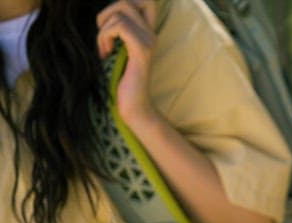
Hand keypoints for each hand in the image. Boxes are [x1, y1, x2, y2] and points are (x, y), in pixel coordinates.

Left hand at [97, 0, 157, 126]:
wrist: (133, 106)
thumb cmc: (119, 82)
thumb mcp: (115, 51)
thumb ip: (115, 33)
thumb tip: (102, 17)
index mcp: (147, 33)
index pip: (146, 1)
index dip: (125, 2)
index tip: (111, 23)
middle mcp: (151, 33)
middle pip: (128, 1)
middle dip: (107, 12)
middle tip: (103, 34)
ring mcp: (148, 40)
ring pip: (120, 12)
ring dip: (103, 30)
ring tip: (104, 49)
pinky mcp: (141, 49)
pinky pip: (119, 26)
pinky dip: (104, 37)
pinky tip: (105, 54)